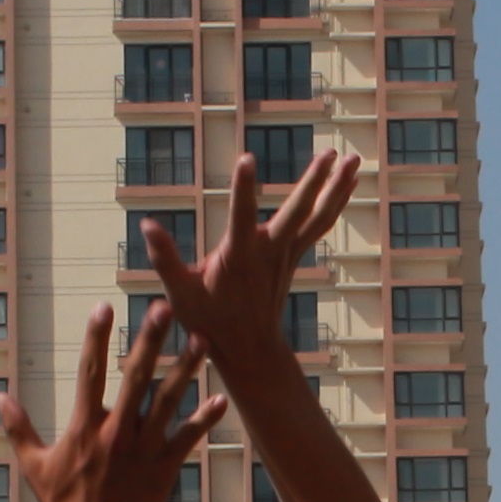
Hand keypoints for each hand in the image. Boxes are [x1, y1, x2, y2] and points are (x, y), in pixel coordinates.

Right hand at [5, 297, 226, 501]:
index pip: (89, 372)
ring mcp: (142, 451)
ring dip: (187, 370)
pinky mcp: (163, 470)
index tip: (104, 307)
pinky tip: (221, 399)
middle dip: (150, 340)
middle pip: (135, 377)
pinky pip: (187, 440)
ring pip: (168, 402)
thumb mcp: (34, 466)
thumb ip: (18, 427)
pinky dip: (205, 420)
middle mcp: (115, 433)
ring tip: (202, 340)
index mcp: (84, 428)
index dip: (95, 338)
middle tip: (165, 308)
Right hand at [143, 146, 359, 368]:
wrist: (249, 348)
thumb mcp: (180, 294)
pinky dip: (335, 202)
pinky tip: (347, 181)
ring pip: (317, 216)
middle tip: (330, 153)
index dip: (243, 188)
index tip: (247, 158)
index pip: (240, 216)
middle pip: (297, 213)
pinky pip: (319, 224)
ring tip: (354, 158)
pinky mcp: (294, 255)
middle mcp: (269, 252)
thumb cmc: (210, 320)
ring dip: (337, 188)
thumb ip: (164, 259)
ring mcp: (286, 254)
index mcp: (238, 257)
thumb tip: (146, 224)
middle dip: (314, 182)